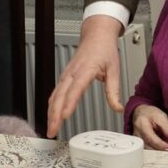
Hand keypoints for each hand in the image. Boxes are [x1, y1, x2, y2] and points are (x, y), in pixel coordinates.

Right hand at [46, 15, 123, 137]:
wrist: (96, 36)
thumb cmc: (104, 50)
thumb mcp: (114, 69)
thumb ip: (114, 90)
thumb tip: (117, 108)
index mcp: (86, 70)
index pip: (75, 89)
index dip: (69, 103)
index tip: (65, 116)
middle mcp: (72, 73)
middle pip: (59, 96)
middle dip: (54, 115)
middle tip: (53, 131)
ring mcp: (66, 75)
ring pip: (54, 96)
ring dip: (50, 113)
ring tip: (51, 129)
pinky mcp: (64, 77)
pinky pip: (55, 93)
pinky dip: (52, 106)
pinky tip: (52, 116)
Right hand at [130, 105, 167, 150]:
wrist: (141, 113)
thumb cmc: (151, 114)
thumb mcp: (161, 116)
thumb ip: (167, 127)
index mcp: (142, 125)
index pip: (151, 138)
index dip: (161, 145)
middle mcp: (137, 134)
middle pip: (148, 147)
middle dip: (161, 151)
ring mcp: (136, 141)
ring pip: (148, 151)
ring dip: (158, 153)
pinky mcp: (138, 145)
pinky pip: (147, 151)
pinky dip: (155, 152)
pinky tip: (163, 152)